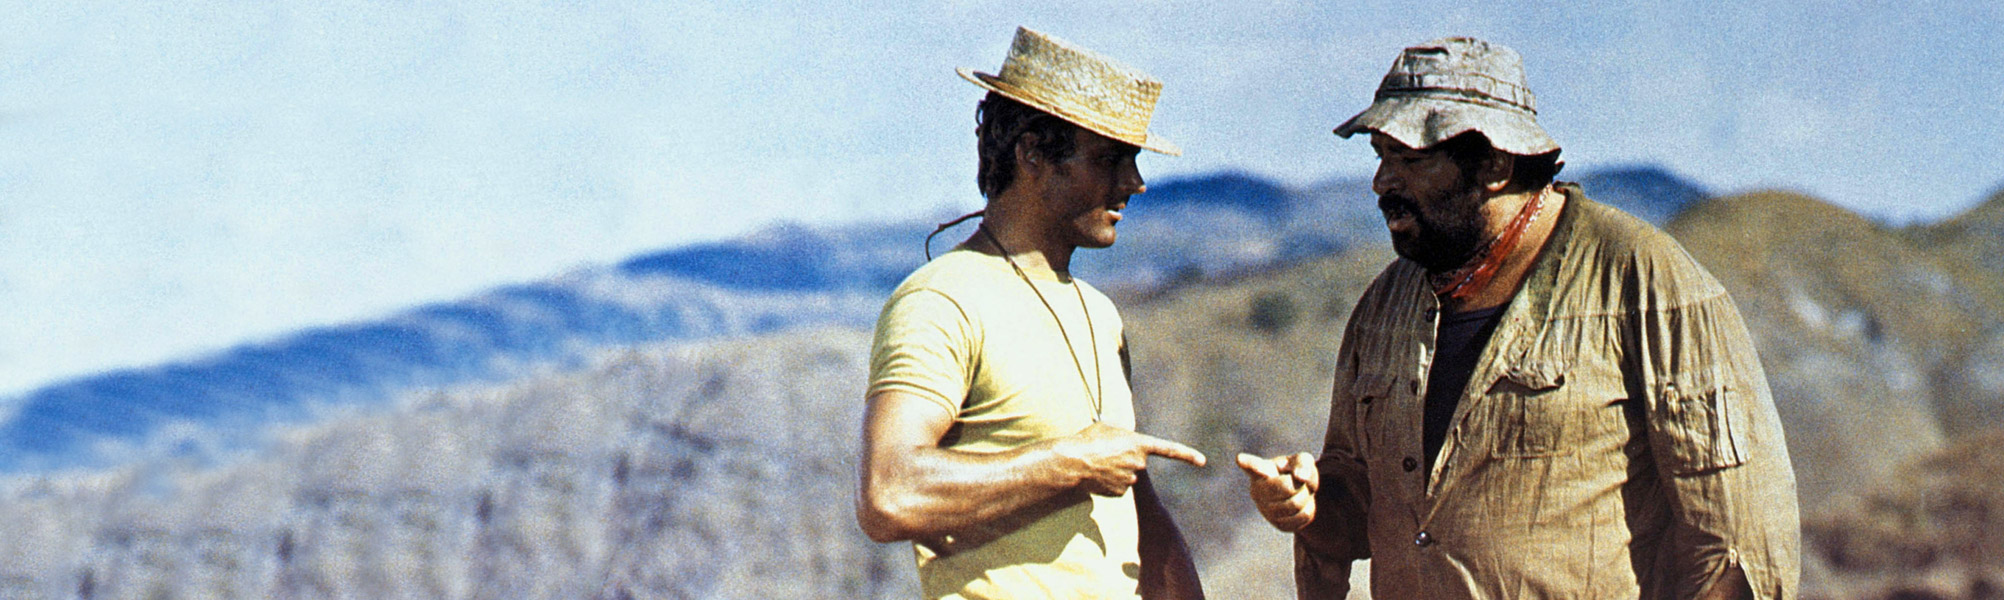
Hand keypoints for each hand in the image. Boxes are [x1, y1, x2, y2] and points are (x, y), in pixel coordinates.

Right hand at [1050, 423, 1205, 495]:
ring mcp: (1131, 479)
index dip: (1187, 455)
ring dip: (1115, 470)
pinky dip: (1109, 482)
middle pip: (1137, 461)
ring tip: (1098, 462)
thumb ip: (1120, 431)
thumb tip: (1119, 435)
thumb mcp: (1106, 426)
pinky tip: (1097, 475)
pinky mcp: (1120, 493)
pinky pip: (1118, 486)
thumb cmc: (1089, 440)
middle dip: (1124, 458)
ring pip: (1127, 475)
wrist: (1074, 462)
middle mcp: (1140, 463)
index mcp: (1140, 444)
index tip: (1203, 461)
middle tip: (1105, 451)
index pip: (1169, 450)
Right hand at [1238, 452, 1318, 531]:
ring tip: (1300, 493)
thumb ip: (1303, 464)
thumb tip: (1301, 478)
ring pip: (1295, 505)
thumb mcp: (1302, 461)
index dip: (1247, 463)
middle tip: (1299, 483)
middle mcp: (1258, 490)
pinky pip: (1301, 518)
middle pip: (1286, 488)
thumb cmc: (1296, 472)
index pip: (1254, 466)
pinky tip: (1300, 506)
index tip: (1240, 458)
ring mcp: (1266, 510)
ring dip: (1306, 497)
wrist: (1298, 493)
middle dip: (1300, 484)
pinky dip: (1308, 509)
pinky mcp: (1278, 524)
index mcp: (1263, 469)